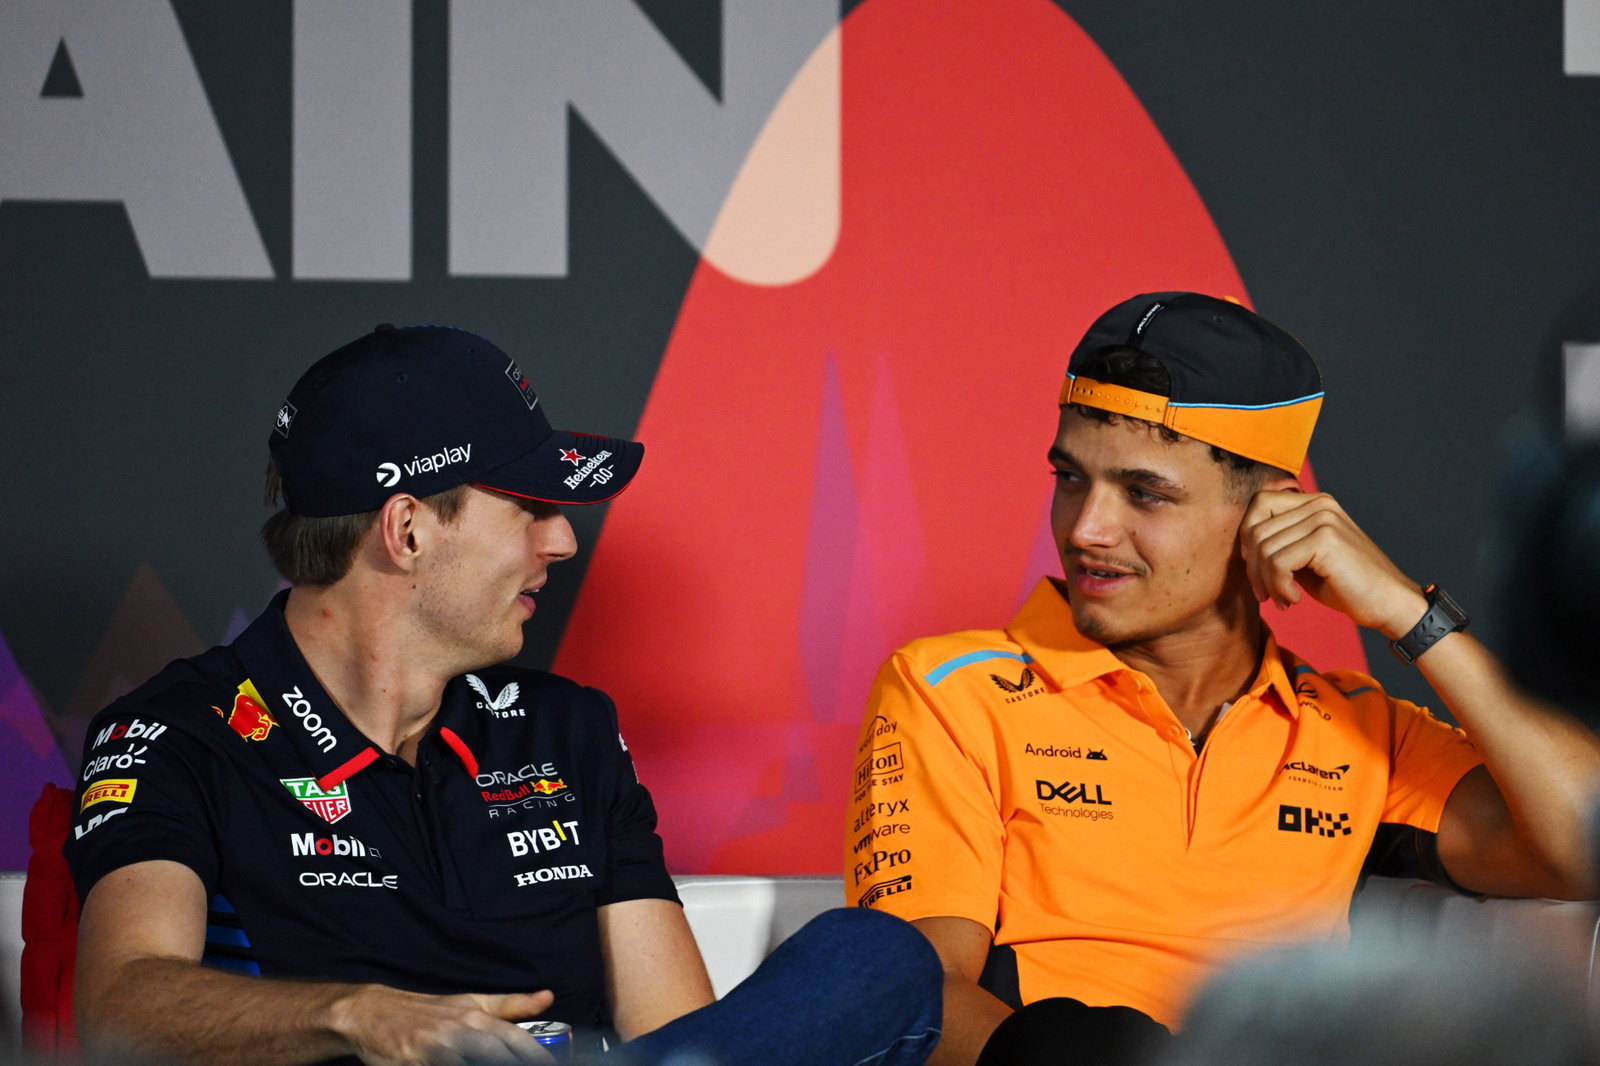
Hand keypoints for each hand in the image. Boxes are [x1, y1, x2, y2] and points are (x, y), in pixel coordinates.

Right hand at [331, 985, 557, 1065]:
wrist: (374, 1012)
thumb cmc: (430, 1012)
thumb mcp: (471, 1003)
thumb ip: (510, 1005)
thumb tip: (549, 997)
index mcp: (478, 1018)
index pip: (518, 1041)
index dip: (539, 1058)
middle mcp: (461, 1031)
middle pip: (499, 1055)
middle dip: (522, 1064)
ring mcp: (437, 1048)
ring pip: (471, 1063)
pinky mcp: (414, 1063)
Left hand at [1239, 489, 1427, 637]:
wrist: (1390, 604)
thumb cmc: (1346, 585)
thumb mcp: (1305, 558)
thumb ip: (1280, 543)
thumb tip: (1242, 544)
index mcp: (1314, 502)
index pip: (1259, 504)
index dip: (1247, 538)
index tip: (1256, 570)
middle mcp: (1319, 503)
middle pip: (1256, 527)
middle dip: (1252, 568)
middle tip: (1266, 594)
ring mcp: (1323, 518)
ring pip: (1264, 548)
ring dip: (1266, 582)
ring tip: (1283, 600)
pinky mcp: (1326, 539)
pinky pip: (1277, 562)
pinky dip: (1279, 587)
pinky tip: (1294, 600)